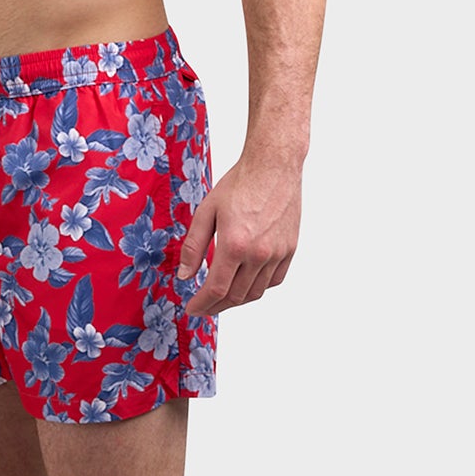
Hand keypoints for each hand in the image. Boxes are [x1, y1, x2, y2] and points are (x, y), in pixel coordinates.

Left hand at [178, 155, 300, 316]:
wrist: (273, 165)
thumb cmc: (239, 183)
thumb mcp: (206, 211)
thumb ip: (193, 246)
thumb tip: (184, 275)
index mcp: (235, 244)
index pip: (216, 289)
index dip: (202, 304)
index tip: (192, 309)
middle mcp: (259, 253)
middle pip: (236, 296)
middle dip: (216, 306)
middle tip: (204, 306)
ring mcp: (278, 253)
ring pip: (256, 292)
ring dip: (237, 300)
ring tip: (222, 297)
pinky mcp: (290, 249)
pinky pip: (274, 280)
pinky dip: (258, 287)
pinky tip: (246, 283)